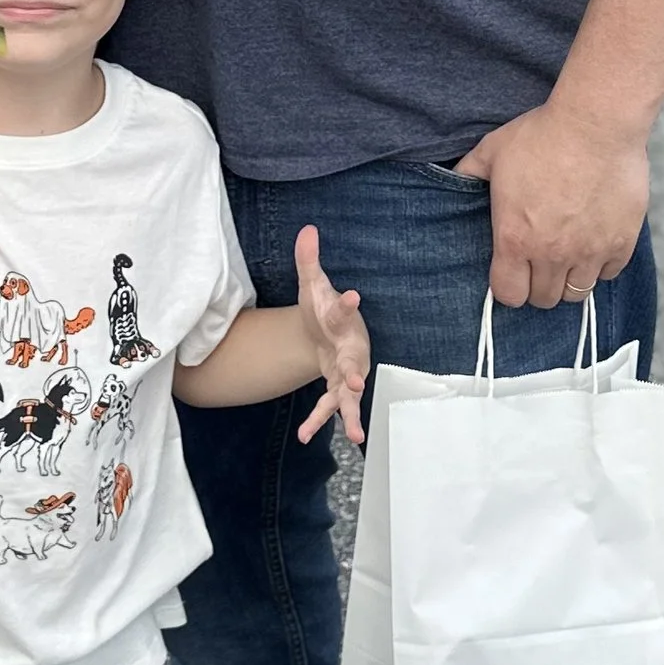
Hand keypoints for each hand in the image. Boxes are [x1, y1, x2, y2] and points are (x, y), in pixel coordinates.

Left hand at [291, 224, 370, 444]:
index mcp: (344, 319)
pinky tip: (306, 435)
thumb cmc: (324, 308)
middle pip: (355, 362)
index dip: (347, 302)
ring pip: (350, 395)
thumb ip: (308, 260)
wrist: (327, 332)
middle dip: (356, 373)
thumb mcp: (313, 284)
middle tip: (357, 382)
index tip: (352, 295)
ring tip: (355, 433)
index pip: (344, 307)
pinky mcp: (337, 389)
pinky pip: (330, 406)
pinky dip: (319, 421)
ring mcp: (346, 372)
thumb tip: (307, 229)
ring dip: (351, 413)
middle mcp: (351, 349)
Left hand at [454, 98, 646, 308]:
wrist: (595, 123)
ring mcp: (589, 251)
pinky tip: (594, 242)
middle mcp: (552, 254)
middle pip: (544, 299)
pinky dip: (601, 265)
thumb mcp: (491, 151)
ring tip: (568, 256)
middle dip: (538, 285)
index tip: (512, 273)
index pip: (508, 295)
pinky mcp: (620, 242)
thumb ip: (467, 172)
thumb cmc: (542, 135)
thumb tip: (450, 178)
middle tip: (540, 262)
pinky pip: (609, 273)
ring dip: (569, 279)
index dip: (508, 288)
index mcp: (515, 239)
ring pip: (578, 293)